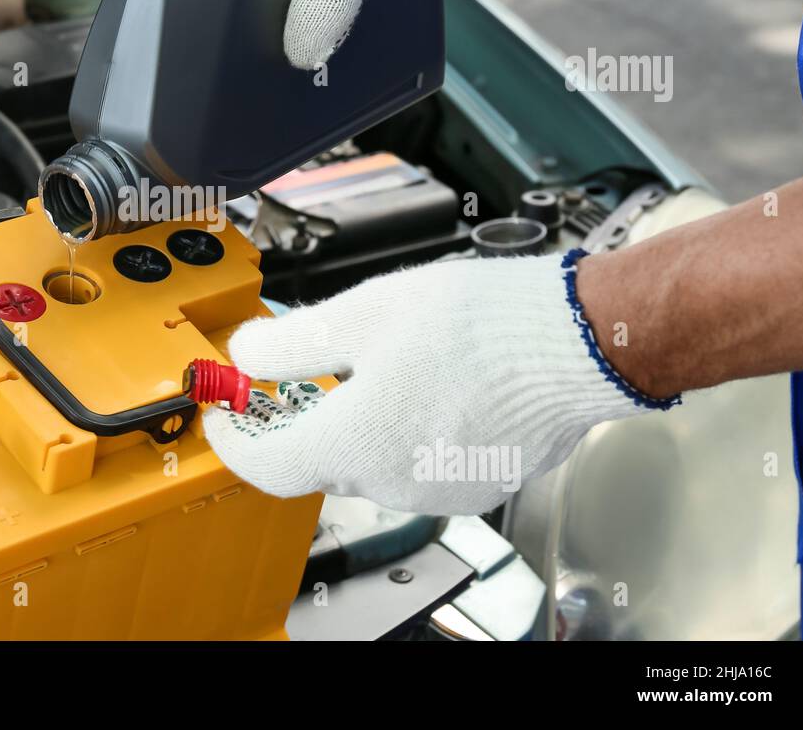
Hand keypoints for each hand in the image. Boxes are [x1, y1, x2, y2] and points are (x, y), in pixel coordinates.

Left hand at [203, 253, 663, 514]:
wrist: (579, 340)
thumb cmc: (482, 324)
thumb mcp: (364, 313)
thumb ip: (292, 343)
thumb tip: (243, 355)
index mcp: (356, 443)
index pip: (265, 465)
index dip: (233, 441)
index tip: (223, 417)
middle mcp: (393, 481)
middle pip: (318, 459)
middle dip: (298, 418)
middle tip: (295, 372)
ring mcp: (438, 489)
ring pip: (369, 462)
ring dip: (356, 422)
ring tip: (373, 365)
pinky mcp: (476, 484)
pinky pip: (416, 463)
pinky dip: (403, 432)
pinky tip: (423, 386)